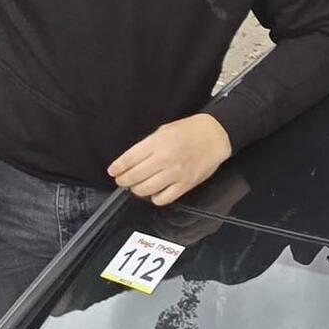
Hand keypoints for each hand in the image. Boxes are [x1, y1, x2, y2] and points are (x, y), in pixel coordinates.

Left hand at [108, 114, 231, 205]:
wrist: (215, 136)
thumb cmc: (190, 131)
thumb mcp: (164, 130)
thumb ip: (147, 145)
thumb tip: (131, 161)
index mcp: (158, 143)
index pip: (129, 159)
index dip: (118, 167)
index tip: (113, 171)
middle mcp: (165, 159)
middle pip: (134, 176)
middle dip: (123, 180)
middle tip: (122, 180)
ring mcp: (175, 173)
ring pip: (146, 190)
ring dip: (136, 190)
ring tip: (136, 187)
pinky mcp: (185, 184)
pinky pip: (163, 198)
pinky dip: (155, 198)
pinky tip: (154, 192)